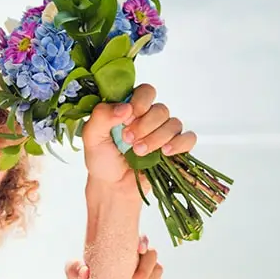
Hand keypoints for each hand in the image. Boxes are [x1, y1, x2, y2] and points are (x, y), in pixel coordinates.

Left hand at [65, 235, 164, 278]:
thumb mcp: (74, 275)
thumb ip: (74, 269)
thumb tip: (84, 272)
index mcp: (122, 246)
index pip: (138, 237)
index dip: (143, 241)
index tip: (139, 250)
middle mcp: (138, 254)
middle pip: (152, 256)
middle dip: (143, 273)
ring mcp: (147, 268)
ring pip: (157, 271)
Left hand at [80, 84, 196, 185]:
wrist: (112, 186)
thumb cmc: (102, 160)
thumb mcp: (92, 136)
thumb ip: (102, 116)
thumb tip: (125, 107)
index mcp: (131, 109)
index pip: (146, 92)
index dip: (140, 102)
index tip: (128, 117)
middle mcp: (149, 118)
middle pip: (161, 109)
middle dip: (145, 125)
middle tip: (129, 140)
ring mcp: (163, 133)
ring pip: (174, 124)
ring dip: (157, 138)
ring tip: (139, 152)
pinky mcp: (174, 149)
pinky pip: (188, 139)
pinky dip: (179, 144)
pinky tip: (165, 152)